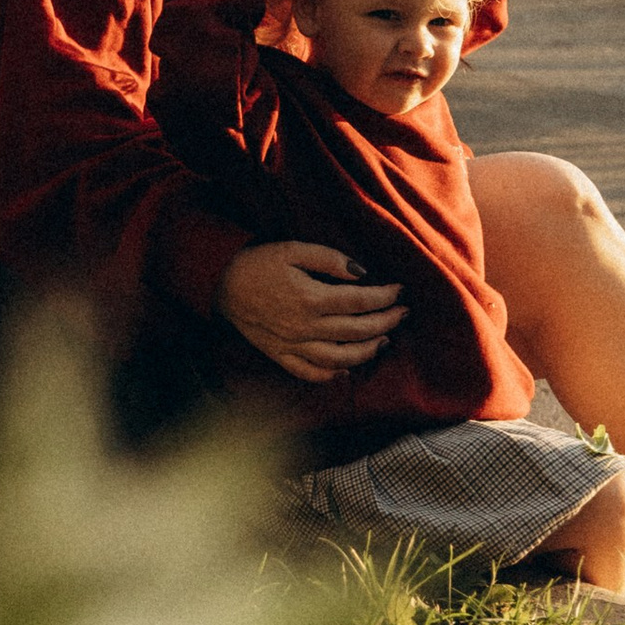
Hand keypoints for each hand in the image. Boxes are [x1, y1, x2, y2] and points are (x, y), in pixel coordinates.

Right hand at [216, 238, 404, 383]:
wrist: (221, 283)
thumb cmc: (258, 262)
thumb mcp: (293, 249)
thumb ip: (329, 259)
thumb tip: (362, 272)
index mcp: (310, 298)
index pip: (359, 301)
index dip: (384, 297)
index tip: (401, 291)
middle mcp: (305, 327)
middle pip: (356, 331)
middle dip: (386, 322)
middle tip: (403, 313)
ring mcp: (292, 346)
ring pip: (339, 359)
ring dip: (367, 352)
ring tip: (384, 340)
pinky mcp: (280, 356)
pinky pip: (310, 373)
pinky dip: (332, 375)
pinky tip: (347, 369)